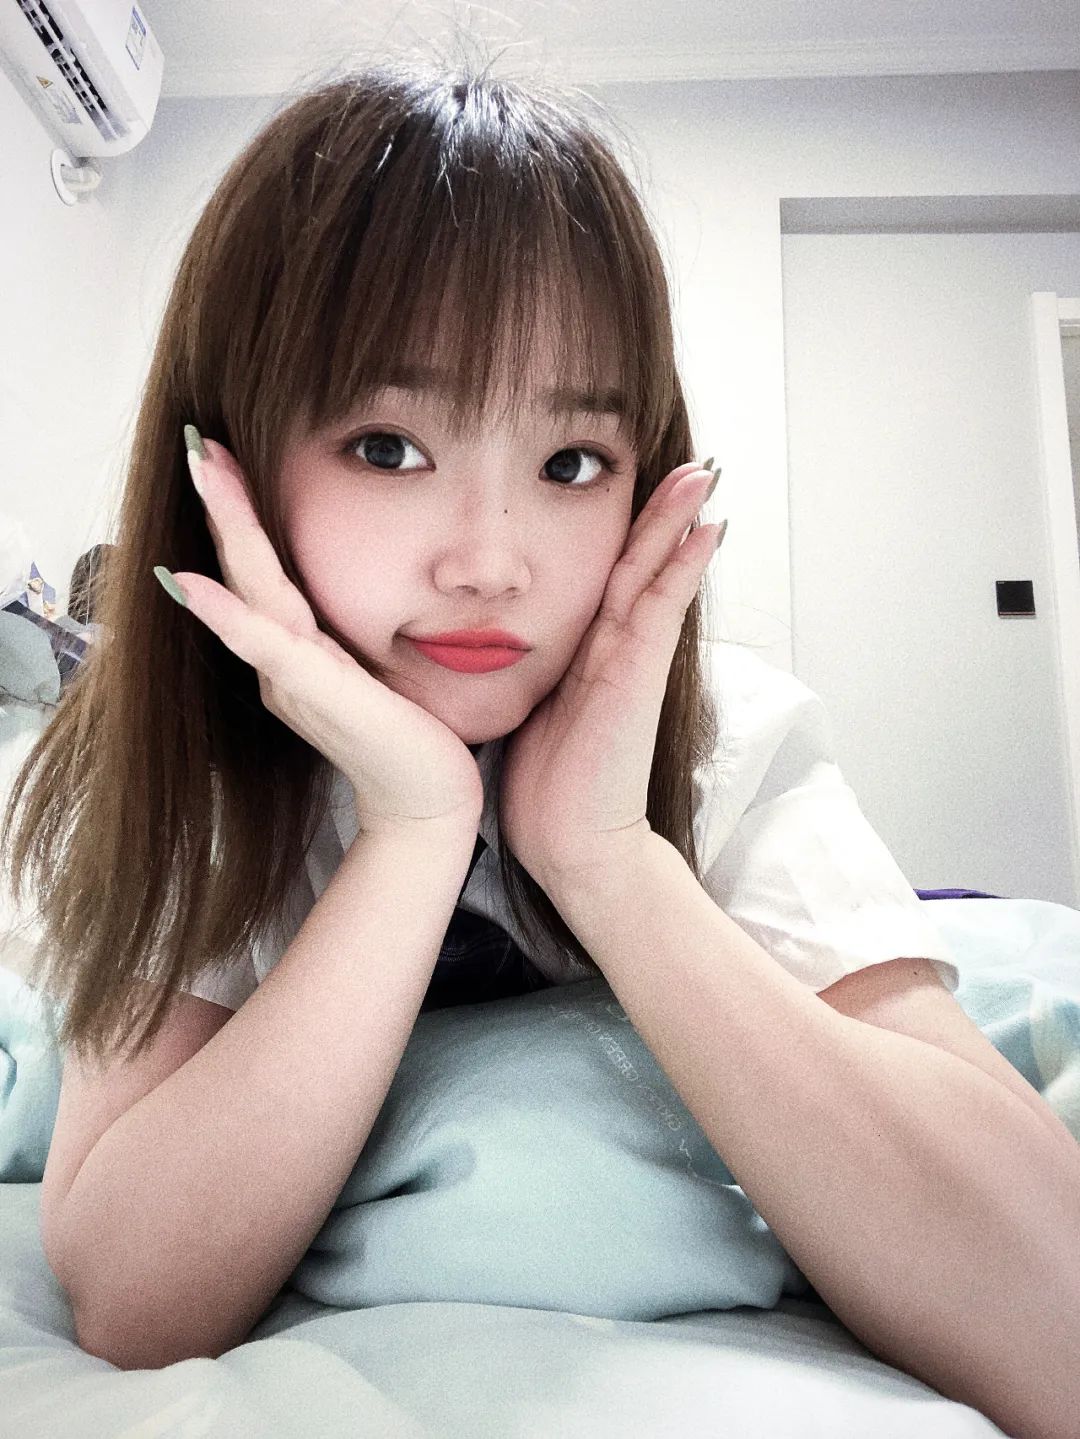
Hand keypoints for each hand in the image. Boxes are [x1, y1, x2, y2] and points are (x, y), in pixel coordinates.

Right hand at [158, 431, 483, 839]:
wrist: (426, 806)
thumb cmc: (410, 740)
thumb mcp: (378, 672)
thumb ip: (353, 638)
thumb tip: (364, 592)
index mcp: (298, 653)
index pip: (263, 572)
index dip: (241, 515)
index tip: (223, 456)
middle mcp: (283, 663)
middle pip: (246, 569)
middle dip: (222, 502)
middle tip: (196, 439)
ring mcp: (294, 679)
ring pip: (252, 590)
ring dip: (226, 528)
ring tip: (202, 470)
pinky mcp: (317, 696)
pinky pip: (266, 646)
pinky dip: (228, 614)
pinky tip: (194, 583)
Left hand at [498, 460, 725, 893]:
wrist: (574, 849)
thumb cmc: (549, 792)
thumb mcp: (532, 717)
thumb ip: (532, 681)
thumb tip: (489, 651)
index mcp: (589, 657)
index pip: (609, 578)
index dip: (625, 533)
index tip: (632, 484)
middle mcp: (617, 652)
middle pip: (640, 564)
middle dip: (663, 513)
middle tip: (691, 463)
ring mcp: (633, 663)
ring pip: (656, 575)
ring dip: (679, 522)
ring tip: (704, 473)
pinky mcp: (638, 679)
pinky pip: (661, 609)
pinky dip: (684, 567)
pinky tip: (706, 529)